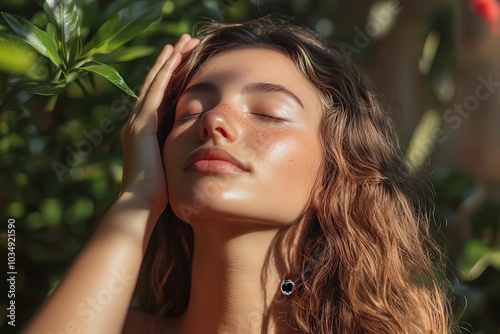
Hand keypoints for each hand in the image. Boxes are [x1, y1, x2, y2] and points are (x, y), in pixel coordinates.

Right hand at [119, 34, 198, 212]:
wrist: (141, 204)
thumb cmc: (159, 193)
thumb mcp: (169, 166)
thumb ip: (176, 153)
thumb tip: (195, 152)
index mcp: (145, 132)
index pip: (160, 98)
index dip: (172, 79)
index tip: (185, 63)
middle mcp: (138, 122)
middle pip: (156, 84)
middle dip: (170, 64)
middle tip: (183, 44)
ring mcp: (137, 121)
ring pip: (155, 82)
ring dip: (168, 61)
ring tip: (181, 42)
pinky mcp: (142, 123)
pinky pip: (155, 91)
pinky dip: (164, 72)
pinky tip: (173, 56)